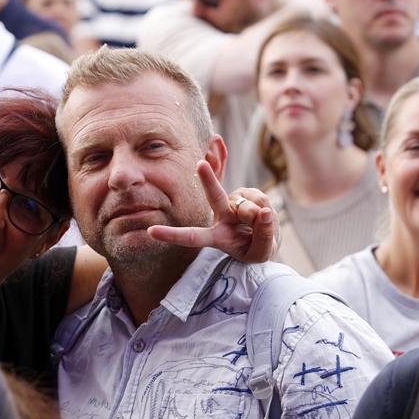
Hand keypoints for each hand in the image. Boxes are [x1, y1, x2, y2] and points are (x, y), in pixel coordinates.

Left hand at [147, 160, 278, 263]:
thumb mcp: (260, 253)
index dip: (173, 235)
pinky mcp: (248, 194)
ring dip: (261, 218)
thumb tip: (264, 213)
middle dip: (208, 179)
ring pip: (249, 206)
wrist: (268, 238)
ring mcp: (234, 203)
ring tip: (262, 226)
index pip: (192, 237)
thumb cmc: (256, 249)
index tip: (151, 231)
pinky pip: (261, 199)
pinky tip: (265, 214)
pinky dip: (267, 208)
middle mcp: (221, 216)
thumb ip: (263, 237)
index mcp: (216, 237)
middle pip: (215, 197)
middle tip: (200, 164)